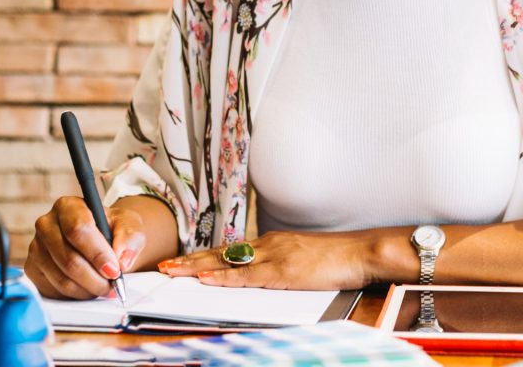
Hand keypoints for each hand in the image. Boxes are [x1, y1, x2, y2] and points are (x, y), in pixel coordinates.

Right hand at [24, 196, 145, 299]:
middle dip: (95, 277)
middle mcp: (46, 224)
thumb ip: (129, 238)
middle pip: (68, 258)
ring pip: (62, 278)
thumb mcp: (128, 225)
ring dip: (88, 289)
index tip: (114, 269)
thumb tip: (123, 261)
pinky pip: (54, 290)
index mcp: (68, 206)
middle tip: (113, 285)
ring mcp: (36, 248)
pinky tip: (90, 289)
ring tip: (105, 288)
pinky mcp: (33, 270)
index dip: (97, 253)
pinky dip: (77, 294)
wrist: (101, 238)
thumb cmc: (113, 228)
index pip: (78, 229)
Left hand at [158, 230, 372, 289]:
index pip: (230, 251)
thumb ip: (282, 268)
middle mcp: (269, 245)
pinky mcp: (283, 271)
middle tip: (163, 266)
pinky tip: (205, 279)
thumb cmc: (337, 259)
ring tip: (171, 270)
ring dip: (196, 266)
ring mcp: (274, 256)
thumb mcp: (303, 261)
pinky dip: (223, 277)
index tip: (181, 262)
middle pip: (221, 253)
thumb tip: (265, 279)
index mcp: (273, 243)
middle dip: (190, 260)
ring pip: (226, 261)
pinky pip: (246, 276)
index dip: (204, 257)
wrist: (360, 252)